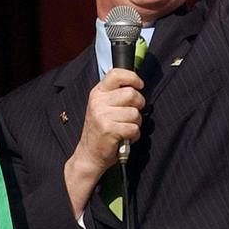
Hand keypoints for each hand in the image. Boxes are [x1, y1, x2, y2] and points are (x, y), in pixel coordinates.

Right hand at [64, 68, 144, 216]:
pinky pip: (134, 128)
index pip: (116, 74)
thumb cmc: (101, 130)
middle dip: (139, 105)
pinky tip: (125, 137)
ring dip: (136, 123)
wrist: (89, 155)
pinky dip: (134, 135)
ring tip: (125, 128)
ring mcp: (102, 116)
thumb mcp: (103, 107)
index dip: (132, 77)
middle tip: (132, 114)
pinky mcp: (109, 130)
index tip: (139, 85)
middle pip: (131, 93)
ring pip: (135, 113)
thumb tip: (136, 85)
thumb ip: (115, 94)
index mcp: (97, 93)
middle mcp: (98, 102)